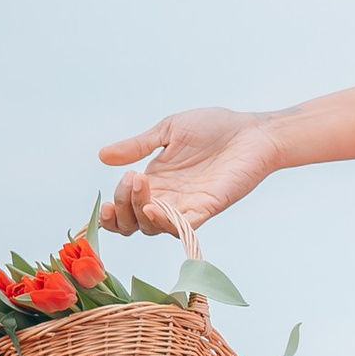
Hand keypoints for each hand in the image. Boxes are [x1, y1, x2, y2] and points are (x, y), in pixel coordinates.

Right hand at [96, 109, 276, 240]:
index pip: (124, 209)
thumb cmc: (215, 128)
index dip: (110, 212)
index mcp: (156, 182)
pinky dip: (165, 222)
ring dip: (139, 211)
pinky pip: (183, 226)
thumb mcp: (168, 131)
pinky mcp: (208, 208)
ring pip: (153, 227)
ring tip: (139, 183)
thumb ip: (138, 145)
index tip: (104, 203)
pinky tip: (152, 209)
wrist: (252, 131)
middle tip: (129, 181)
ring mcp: (187, 206)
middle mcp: (168, 199)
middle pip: (133, 223)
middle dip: (121, 208)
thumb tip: (102, 156)